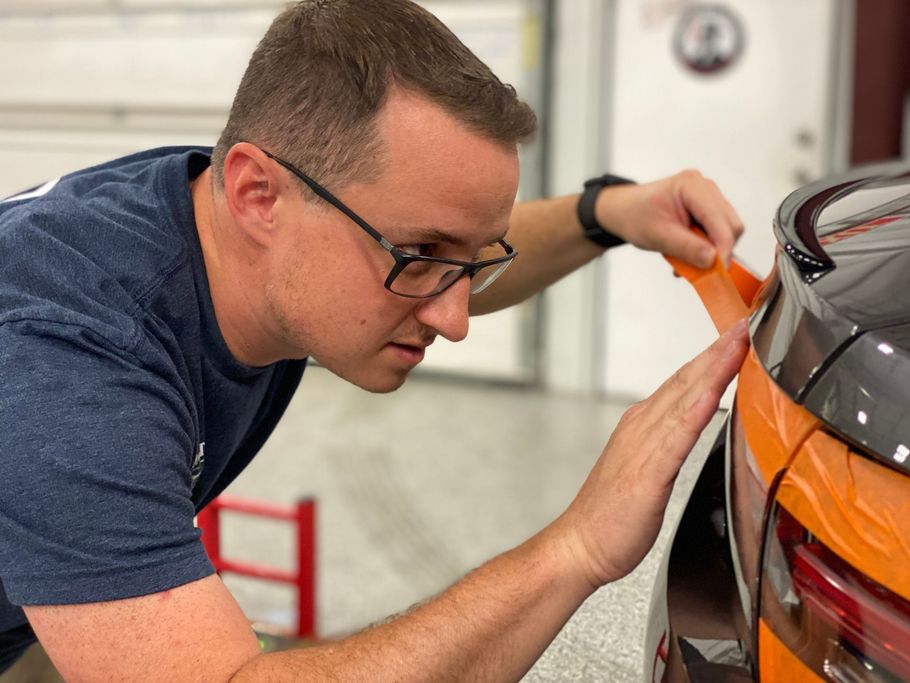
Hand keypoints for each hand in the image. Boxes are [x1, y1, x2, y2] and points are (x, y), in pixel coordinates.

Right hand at [556, 319, 748, 586]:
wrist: (579, 544)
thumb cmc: (611, 515)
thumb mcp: (647, 468)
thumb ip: (670, 441)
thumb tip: (695, 422)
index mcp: (644, 425)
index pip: (685, 381)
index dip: (714, 355)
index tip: (740, 333)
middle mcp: (643, 427)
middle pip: (687, 379)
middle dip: (719, 349)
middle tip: (747, 322)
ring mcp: (644, 447)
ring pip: (684, 398)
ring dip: (713, 368)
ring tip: (738, 343)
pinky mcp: (648, 474)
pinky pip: (675, 438)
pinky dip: (693, 412)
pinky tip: (710, 394)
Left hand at [594, 170, 743, 267]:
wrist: (624, 211)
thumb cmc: (635, 216)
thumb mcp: (658, 236)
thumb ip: (687, 248)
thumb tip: (713, 260)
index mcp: (692, 186)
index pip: (719, 219)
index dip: (723, 246)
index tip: (719, 270)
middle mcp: (705, 188)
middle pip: (730, 225)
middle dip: (719, 250)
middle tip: (702, 270)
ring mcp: (709, 198)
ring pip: (727, 231)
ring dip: (712, 251)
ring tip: (687, 262)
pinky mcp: (708, 210)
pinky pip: (718, 233)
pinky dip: (707, 248)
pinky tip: (689, 255)